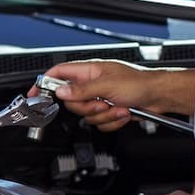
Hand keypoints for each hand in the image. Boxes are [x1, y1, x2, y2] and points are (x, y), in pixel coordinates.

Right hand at [34, 60, 183, 132]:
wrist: (159, 96)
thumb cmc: (139, 83)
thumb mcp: (107, 85)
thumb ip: (81, 89)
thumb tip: (61, 91)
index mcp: (89, 71)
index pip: (58, 74)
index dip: (44, 83)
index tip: (35, 93)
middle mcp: (92, 85)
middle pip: (71, 101)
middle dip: (87, 107)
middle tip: (101, 103)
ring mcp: (99, 99)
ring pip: (86, 115)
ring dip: (103, 115)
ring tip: (117, 106)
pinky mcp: (107, 111)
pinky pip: (98, 123)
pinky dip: (112, 121)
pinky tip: (122, 112)